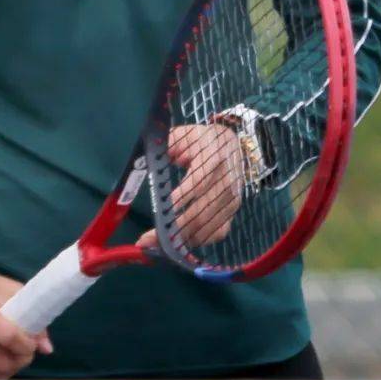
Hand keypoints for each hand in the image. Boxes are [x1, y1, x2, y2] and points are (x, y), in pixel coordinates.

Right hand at [0, 259, 53, 379]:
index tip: (31, 343)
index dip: (27, 345)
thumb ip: (28, 313)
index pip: (9, 338)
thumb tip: (46, 348)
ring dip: (7, 371)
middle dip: (21, 361)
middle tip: (24, 353)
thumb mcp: (4, 288)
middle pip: (1, 362)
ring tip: (10, 357)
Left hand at [135, 122, 243, 252]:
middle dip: (173, 228)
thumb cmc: (201, 140)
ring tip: (158, 245)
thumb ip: (167, 144)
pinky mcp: (233, 211)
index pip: (198, 181)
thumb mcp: (184, 134)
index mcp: (213, 156)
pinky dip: (199, 240)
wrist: (232, 144)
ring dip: (182, 239)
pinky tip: (181, 242)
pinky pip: (218, 232)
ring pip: (207, 225)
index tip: (162, 209)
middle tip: (148, 239)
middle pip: (201, 211)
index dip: (181, 197)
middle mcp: (226, 180)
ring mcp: (232, 199)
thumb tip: (150, 156)